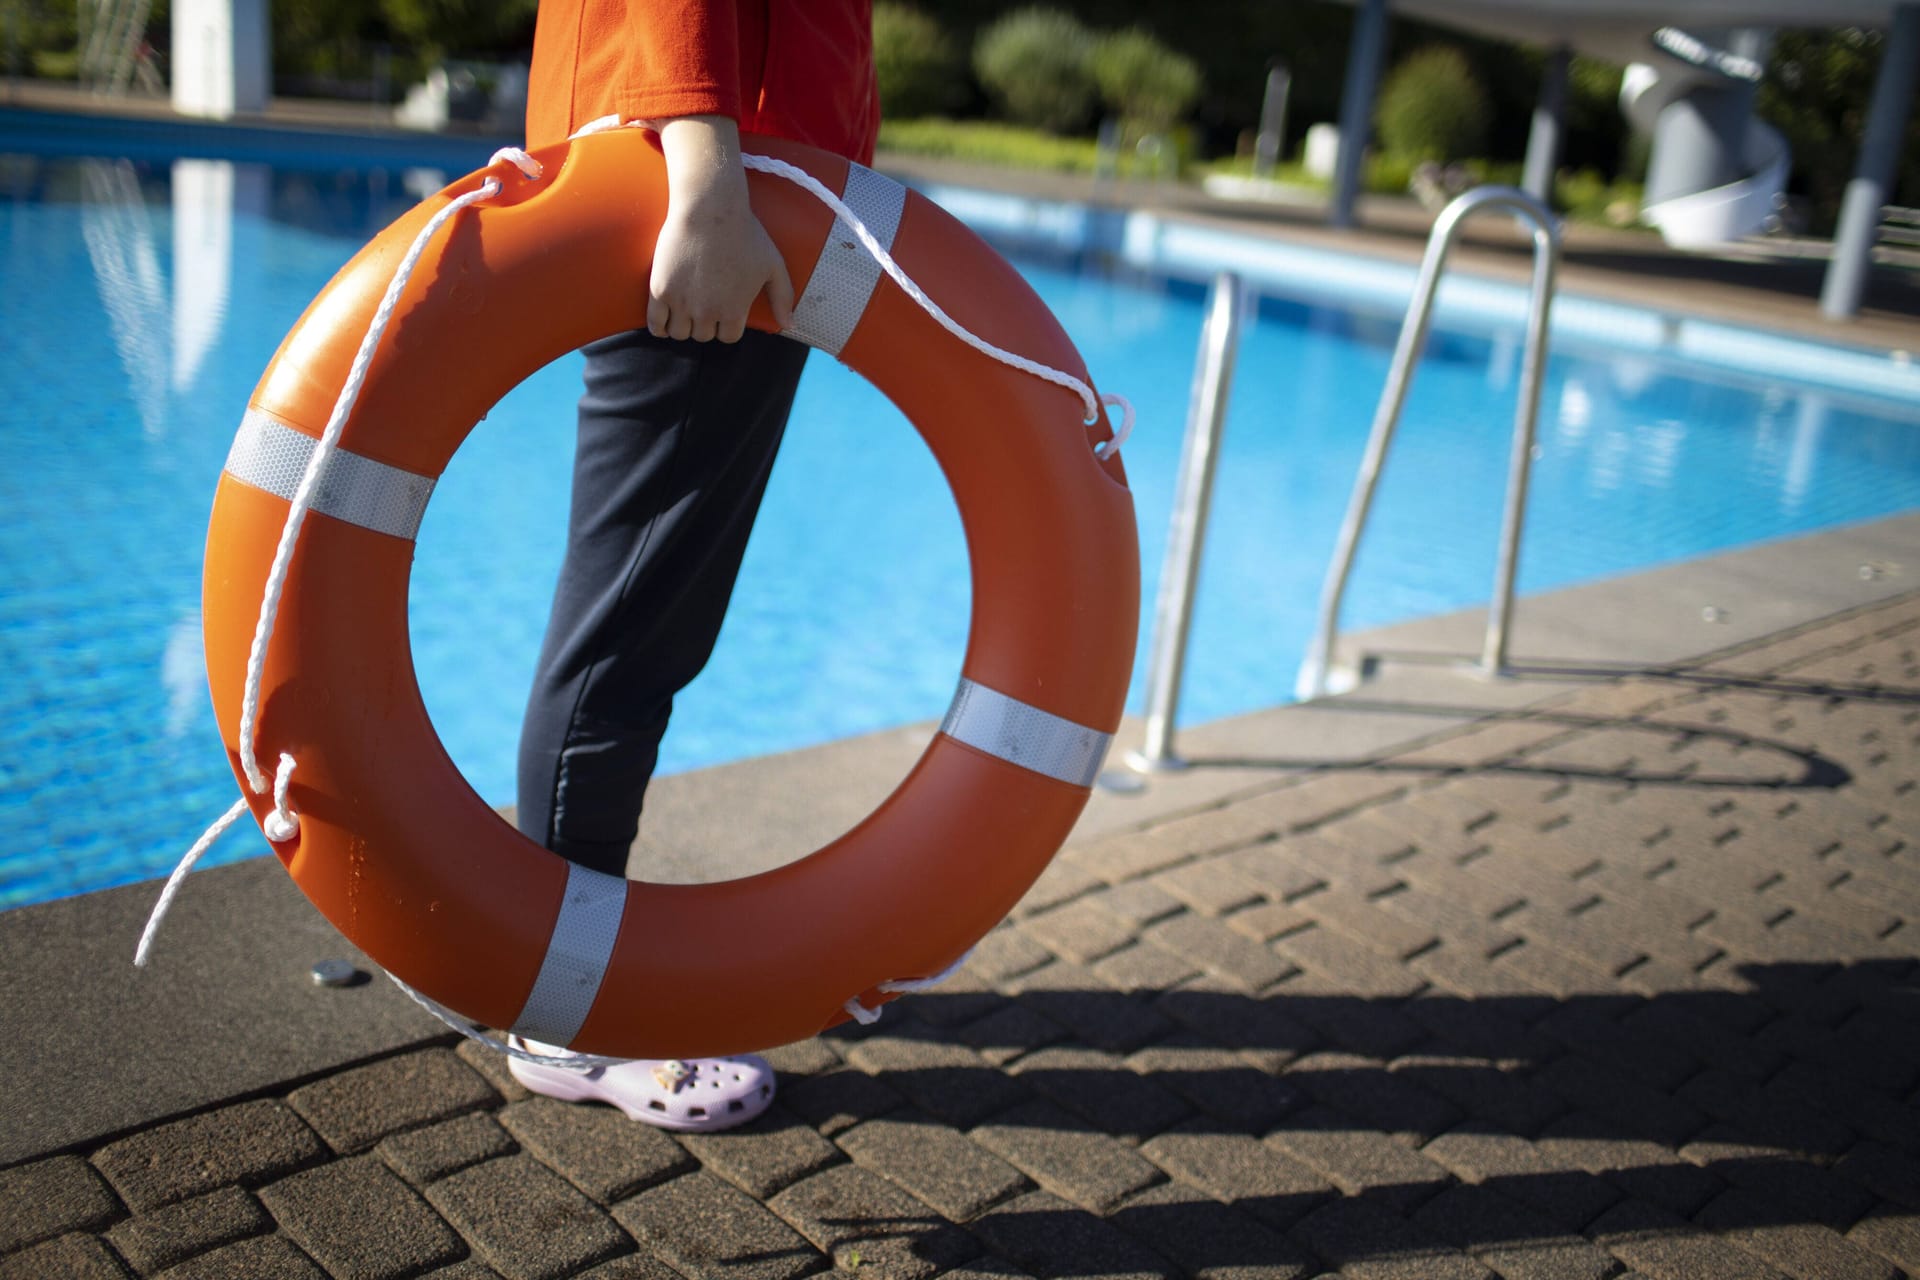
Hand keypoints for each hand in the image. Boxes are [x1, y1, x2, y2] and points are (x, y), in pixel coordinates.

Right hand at [649, 116, 794, 342]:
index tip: (722, 310)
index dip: (726, 325)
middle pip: (703, 336)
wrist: (709, 208)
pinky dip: (659, 328)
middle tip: (703, 304)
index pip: (728, 337)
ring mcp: (682, 303)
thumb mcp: (773, 265)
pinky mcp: (660, 290)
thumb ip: (783, 297)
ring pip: (680, 333)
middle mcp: (707, 313)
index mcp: (734, 311)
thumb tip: (789, 324)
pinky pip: (655, 324)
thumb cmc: (745, 233)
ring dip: (683, 326)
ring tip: (684, 311)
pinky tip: (663, 322)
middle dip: (705, 324)